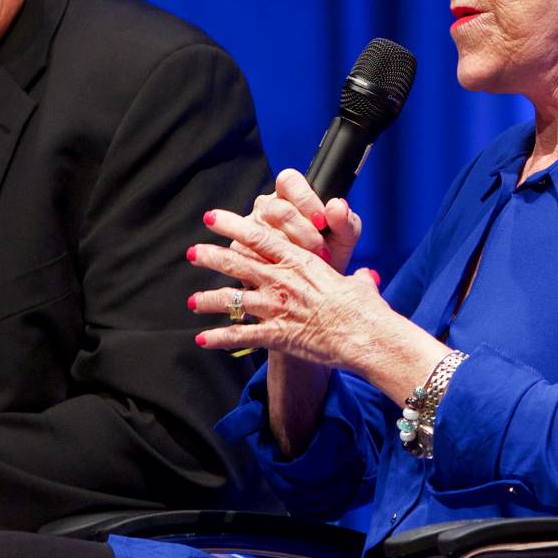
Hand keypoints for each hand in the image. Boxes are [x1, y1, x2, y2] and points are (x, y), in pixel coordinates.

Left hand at [190, 214, 392, 369]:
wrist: (366, 335)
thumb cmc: (365, 308)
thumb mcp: (358, 285)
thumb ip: (355, 279)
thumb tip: (363, 278)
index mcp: (300, 262)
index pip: (259, 236)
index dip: (232, 226)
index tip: (213, 217)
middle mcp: (283, 281)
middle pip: (237, 262)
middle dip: (211, 256)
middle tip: (193, 252)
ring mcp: (277, 307)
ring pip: (232, 299)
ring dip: (208, 299)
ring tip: (192, 301)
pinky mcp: (277, 334)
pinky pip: (241, 336)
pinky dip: (220, 338)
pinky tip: (202, 340)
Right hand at [232, 170, 363, 274]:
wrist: (315, 285)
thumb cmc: (329, 253)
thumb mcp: (344, 237)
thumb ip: (345, 220)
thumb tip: (337, 205)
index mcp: (290, 193)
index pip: (289, 181)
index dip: (305, 199)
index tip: (322, 222)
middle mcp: (267, 205)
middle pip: (278, 210)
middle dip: (303, 233)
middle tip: (320, 249)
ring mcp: (251, 225)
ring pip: (265, 232)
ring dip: (290, 250)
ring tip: (309, 262)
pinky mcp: (241, 247)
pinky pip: (253, 252)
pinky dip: (275, 263)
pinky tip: (290, 270)